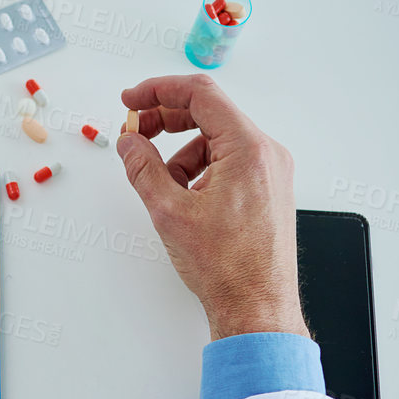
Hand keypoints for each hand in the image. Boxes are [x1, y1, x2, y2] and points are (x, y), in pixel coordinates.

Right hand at [117, 74, 309, 341]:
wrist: (257, 307)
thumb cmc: (227, 267)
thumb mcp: (170, 211)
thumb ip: (143, 168)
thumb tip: (128, 141)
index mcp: (248, 149)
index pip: (200, 94)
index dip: (158, 91)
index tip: (130, 101)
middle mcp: (266, 153)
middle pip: (209, 113)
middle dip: (165, 120)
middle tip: (133, 134)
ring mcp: (270, 172)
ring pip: (216, 140)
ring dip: (180, 152)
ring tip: (161, 185)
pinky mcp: (267, 189)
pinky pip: (228, 162)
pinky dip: (199, 169)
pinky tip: (183, 197)